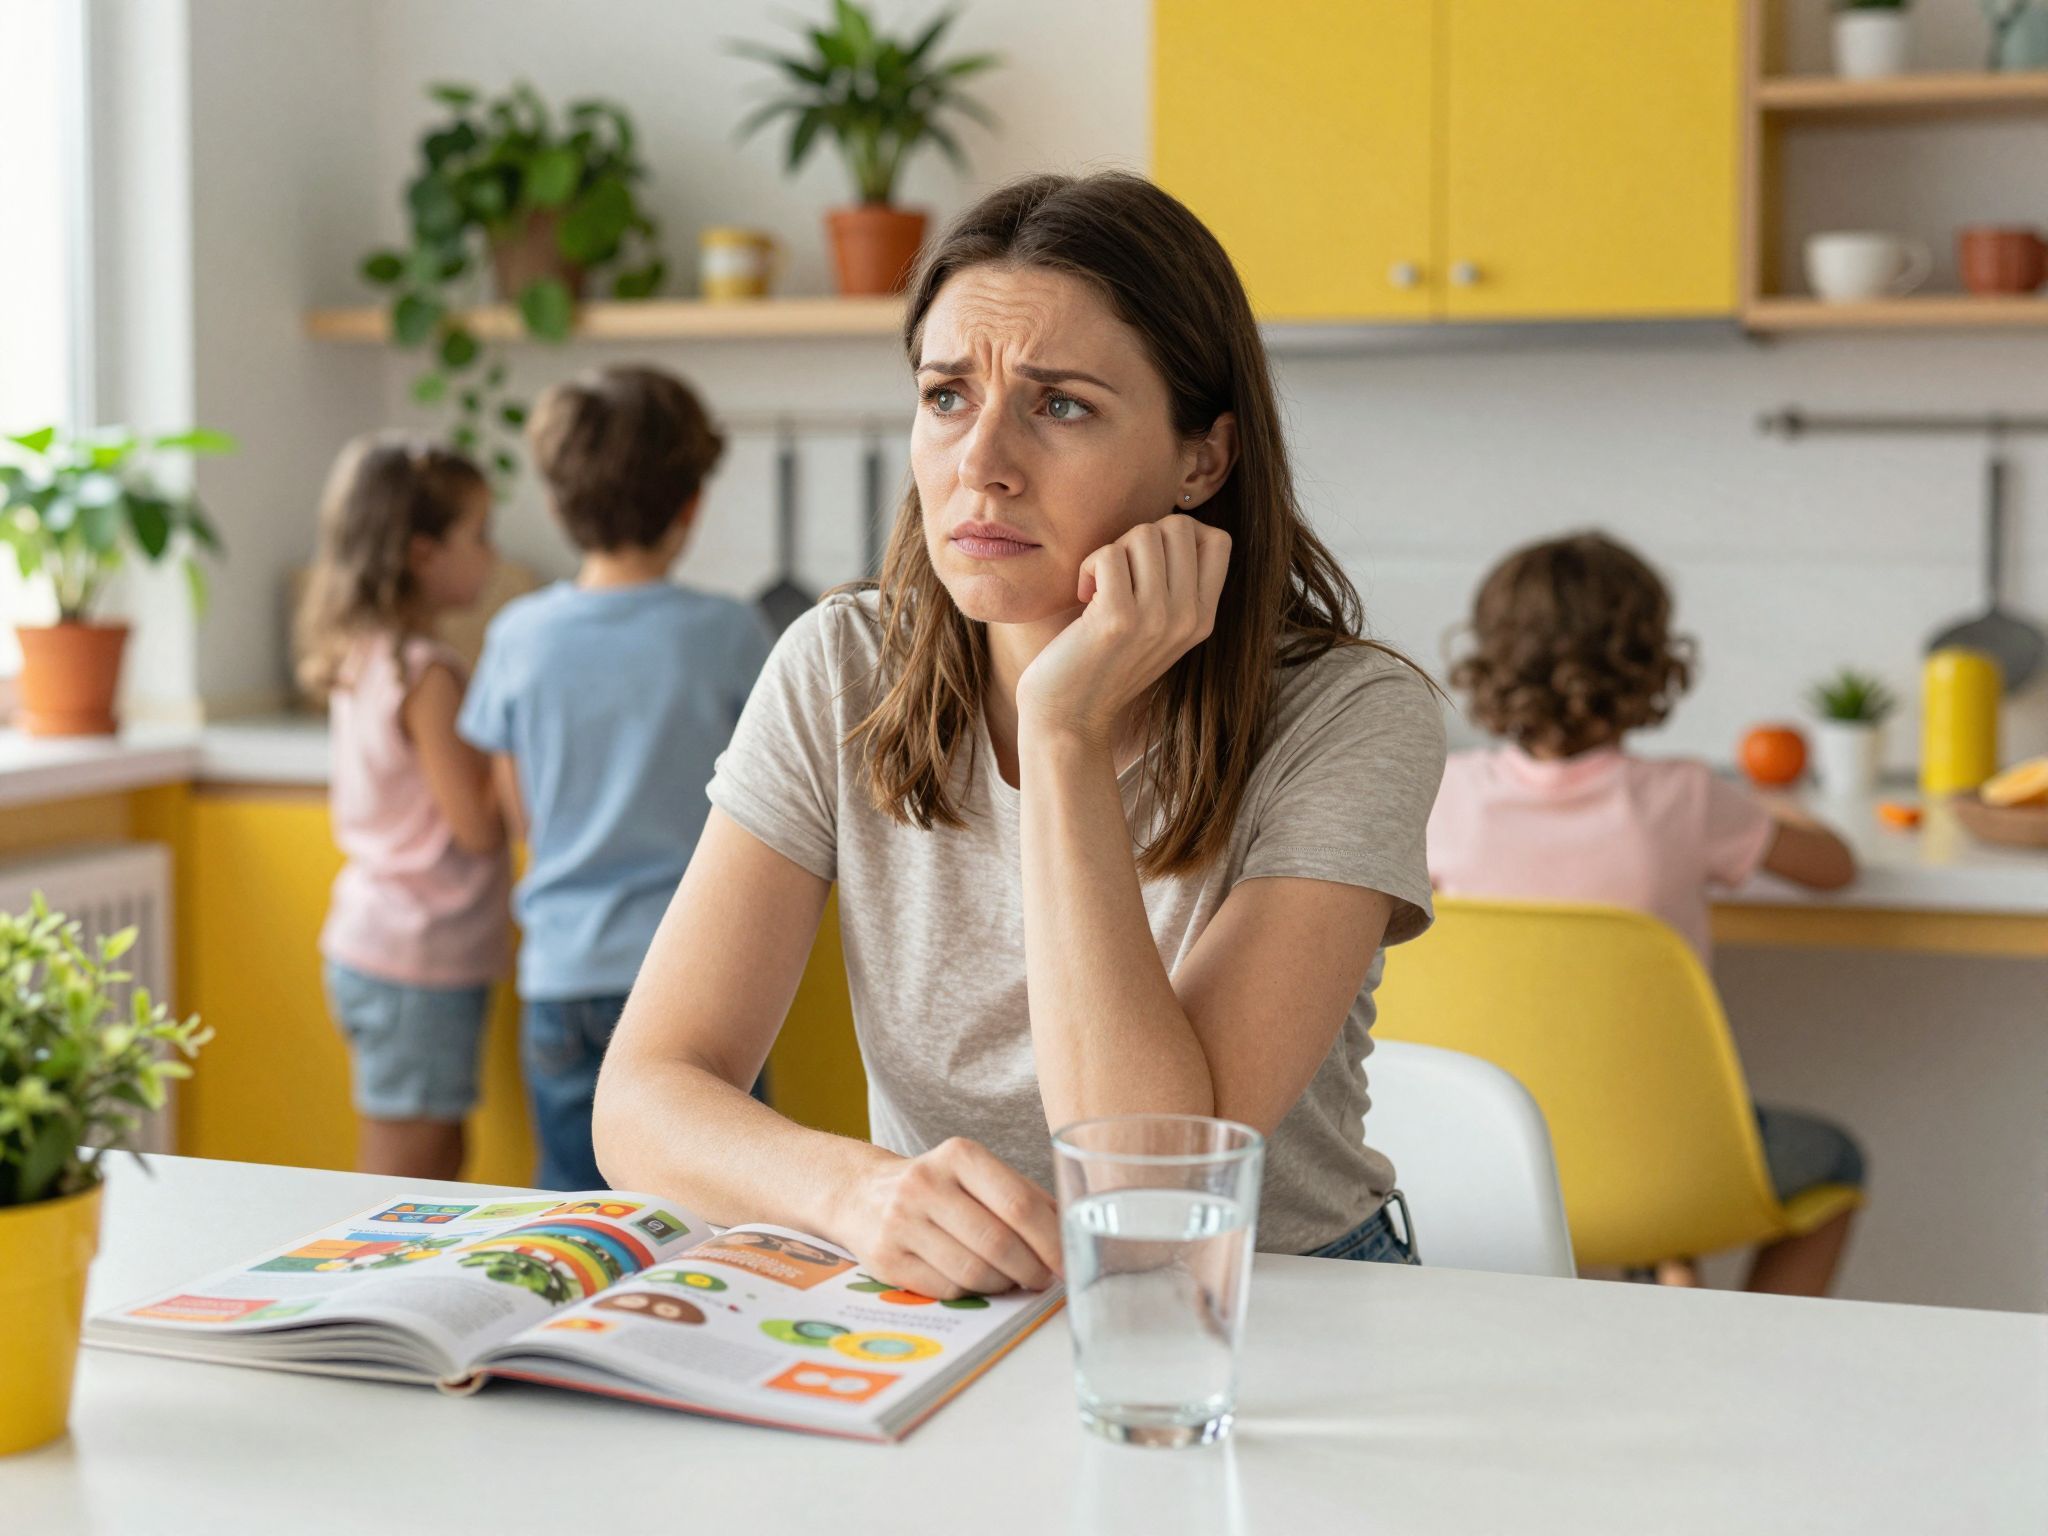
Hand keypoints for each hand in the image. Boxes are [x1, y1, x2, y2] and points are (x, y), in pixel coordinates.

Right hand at [842, 1137, 1062, 1299]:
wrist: (860, 1193)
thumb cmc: (938, 1186)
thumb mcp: (975, 1173)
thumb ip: (1021, 1196)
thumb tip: (1069, 1232)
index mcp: (960, 1156)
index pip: (1019, 1204)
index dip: (1050, 1241)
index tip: (1068, 1261)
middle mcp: (926, 1184)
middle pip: (998, 1243)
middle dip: (1031, 1269)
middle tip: (1044, 1279)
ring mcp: (902, 1222)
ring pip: (973, 1272)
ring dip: (1003, 1284)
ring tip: (1010, 1279)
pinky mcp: (887, 1259)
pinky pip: (946, 1289)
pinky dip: (971, 1292)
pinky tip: (975, 1282)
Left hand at [1015, 514, 1230, 745]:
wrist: (1069, 718)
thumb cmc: (1103, 664)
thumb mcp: (1157, 628)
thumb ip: (1175, 586)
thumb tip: (1175, 526)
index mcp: (1203, 618)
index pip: (1218, 540)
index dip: (1179, 534)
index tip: (1148, 563)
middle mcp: (1188, 618)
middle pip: (1179, 527)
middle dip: (1140, 538)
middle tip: (1119, 574)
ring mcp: (1157, 619)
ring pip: (1144, 533)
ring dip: (1112, 552)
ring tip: (1100, 587)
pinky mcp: (1118, 620)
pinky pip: (1109, 554)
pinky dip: (1088, 567)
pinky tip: (1083, 597)